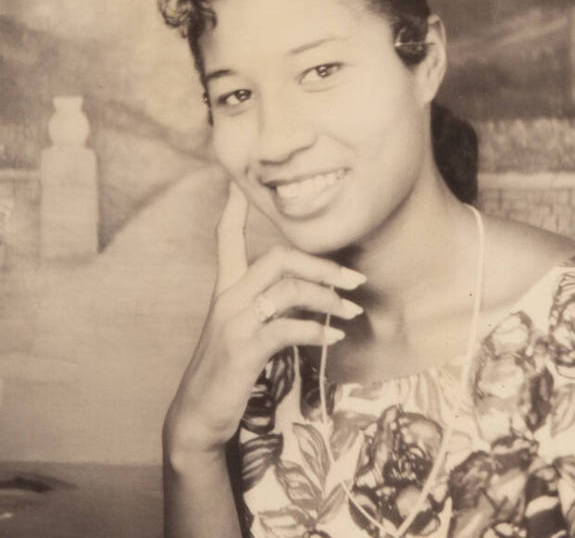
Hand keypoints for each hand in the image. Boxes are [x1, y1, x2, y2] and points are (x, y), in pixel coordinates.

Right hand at [164, 183, 365, 457]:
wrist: (199, 414)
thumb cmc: (227, 367)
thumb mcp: (244, 328)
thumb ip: (268, 304)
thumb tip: (310, 290)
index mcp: (226, 288)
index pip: (226, 238)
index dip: (233, 209)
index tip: (238, 181)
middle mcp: (227, 298)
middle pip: (278, 258)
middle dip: (322, 265)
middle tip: (355, 280)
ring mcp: (234, 322)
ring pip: (288, 289)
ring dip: (327, 299)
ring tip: (351, 311)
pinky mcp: (243, 349)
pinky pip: (287, 328)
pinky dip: (316, 330)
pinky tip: (335, 337)